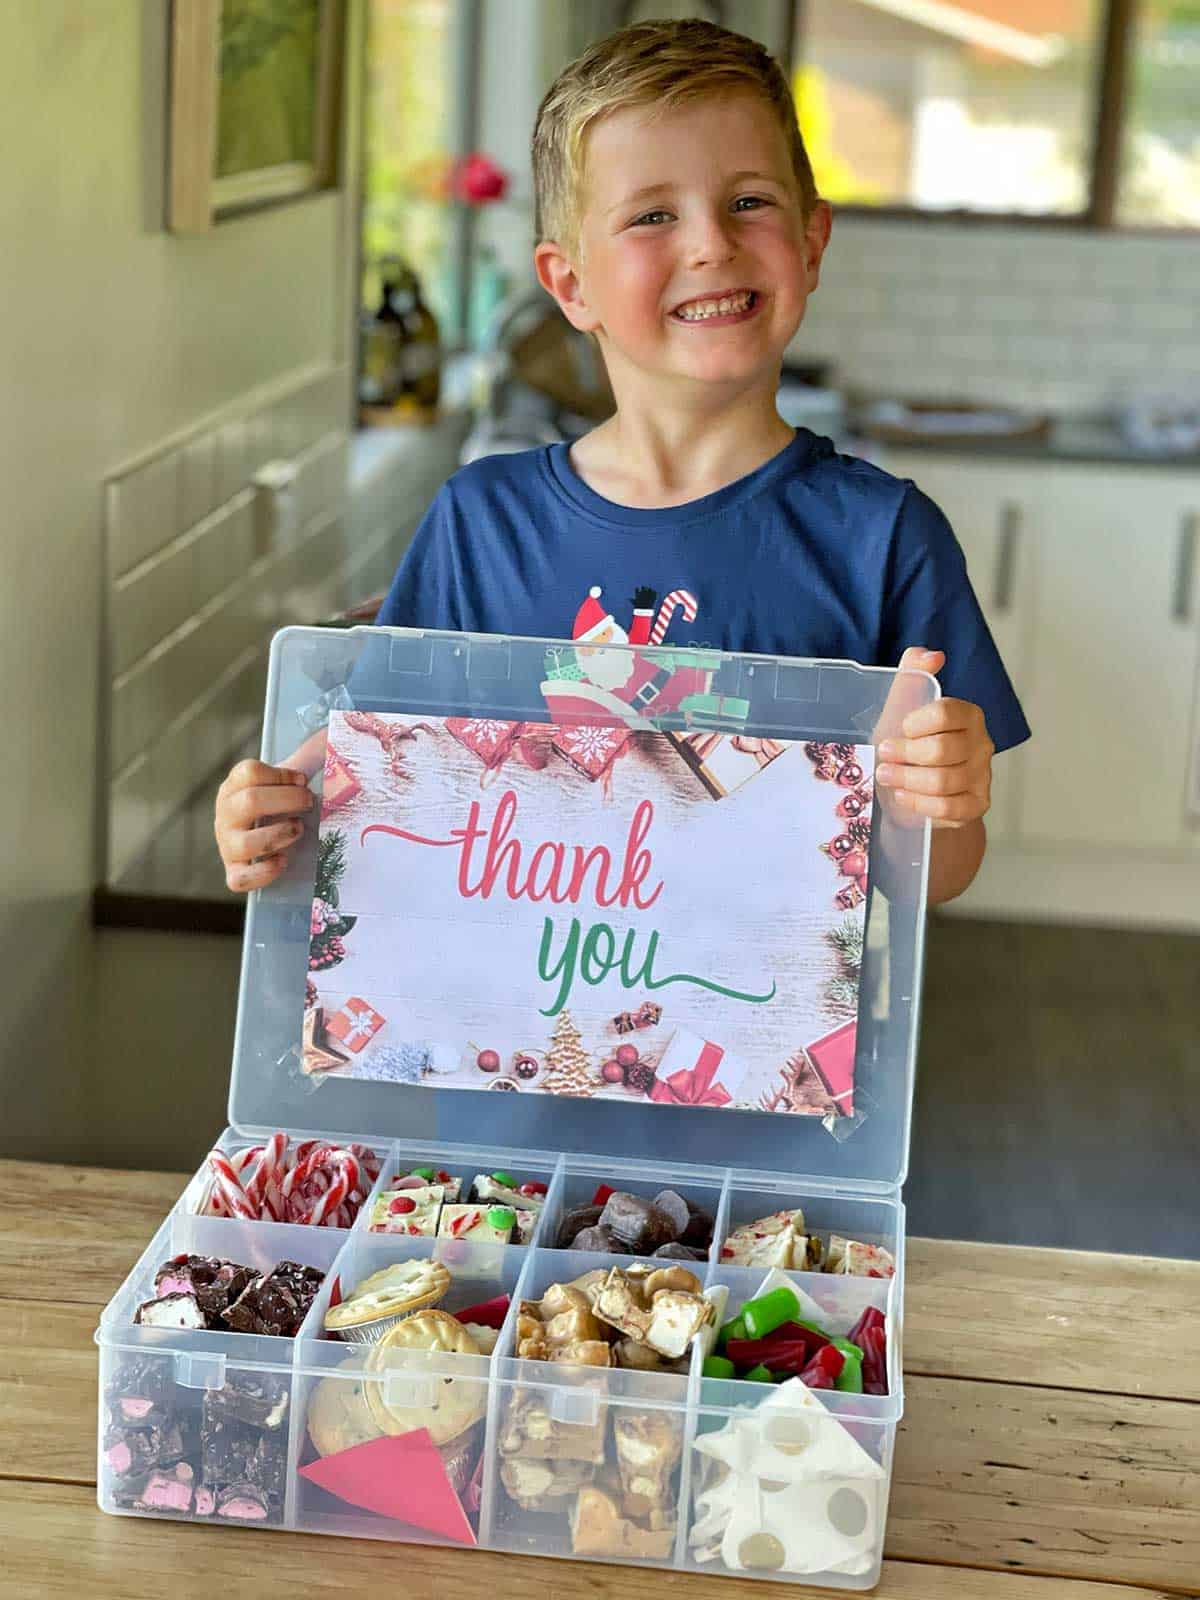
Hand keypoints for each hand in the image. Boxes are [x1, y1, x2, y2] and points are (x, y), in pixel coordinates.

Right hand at [214, 760, 314, 891]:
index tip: (303, 780)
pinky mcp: (234, 872)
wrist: (273, 836)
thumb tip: (335, 734)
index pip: (250, 772)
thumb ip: (309, 755)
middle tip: (309, 802)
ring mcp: (227, 844)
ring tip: (299, 829)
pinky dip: (264, 872)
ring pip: (245, 843)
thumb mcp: (292, 777)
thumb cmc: (285, 803)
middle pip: (250, 802)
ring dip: (279, 835)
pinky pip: (239, 880)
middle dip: (287, 801)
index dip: (282, 775)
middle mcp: (226, 813)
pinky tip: (283, 860)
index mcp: (235, 785)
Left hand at [874, 648, 992, 828]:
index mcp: (968, 715)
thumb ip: (913, 674)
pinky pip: (949, 808)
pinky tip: (903, 796)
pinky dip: (920, 803)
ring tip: (886, 775)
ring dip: (907, 779)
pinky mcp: (976, 805)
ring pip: (943, 781)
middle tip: (883, 755)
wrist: (919, 787)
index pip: (947, 713)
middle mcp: (981, 744)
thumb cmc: (911, 743)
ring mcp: (982, 777)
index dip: (917, 723)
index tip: (900, 727)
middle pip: (943, 750)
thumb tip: (931, 655)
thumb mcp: (904, 707)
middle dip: (905, 754)